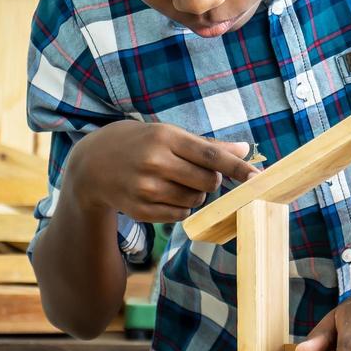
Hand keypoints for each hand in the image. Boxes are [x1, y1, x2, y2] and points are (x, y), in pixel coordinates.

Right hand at [63, 120, 256, 222]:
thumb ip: (209, 145)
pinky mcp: (140, 210)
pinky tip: (164, 194)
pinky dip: (181, 208)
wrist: (92, 164)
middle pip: (208, 182)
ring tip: (176, 181)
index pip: (211, 155)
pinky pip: (180, 216)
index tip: (258, 178)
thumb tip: (246, 150)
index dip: (237, 168)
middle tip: (197, 172)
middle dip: (211, 181)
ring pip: (195, 201)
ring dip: (195, 195)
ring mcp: (145, 188)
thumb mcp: (170, 135)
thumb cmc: (141, 144)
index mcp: (165, 137)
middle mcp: (154, 162)